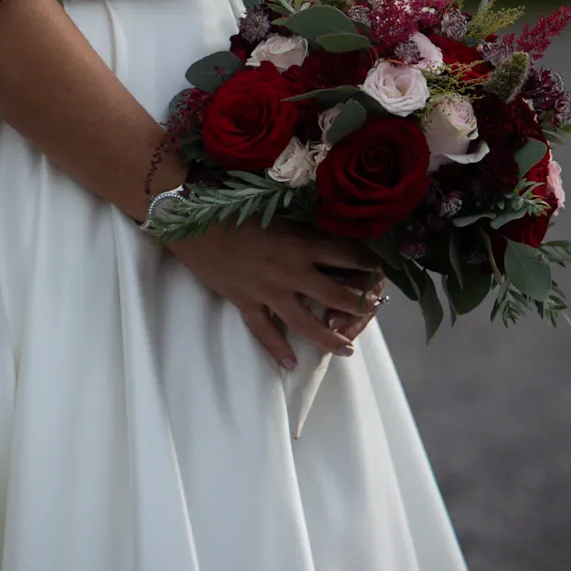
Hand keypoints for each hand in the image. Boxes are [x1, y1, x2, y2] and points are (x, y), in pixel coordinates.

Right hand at [169, 219, 386, 369]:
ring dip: (331, 338)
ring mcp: (269, 292)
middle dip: (360, 304)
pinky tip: (291, 364)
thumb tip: (328, 241)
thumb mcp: (277, 213)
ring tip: (348, 350)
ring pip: (308, 323)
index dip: (367, 263)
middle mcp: (292, 271)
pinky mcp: (246, 303)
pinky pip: (265, 333)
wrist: (193, 221)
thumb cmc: (234, 207)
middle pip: (337, 295)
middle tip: (373, 308)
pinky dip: (278, 350)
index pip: (347, 256)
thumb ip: (303, 230)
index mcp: (302, 243)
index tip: (377, 267)